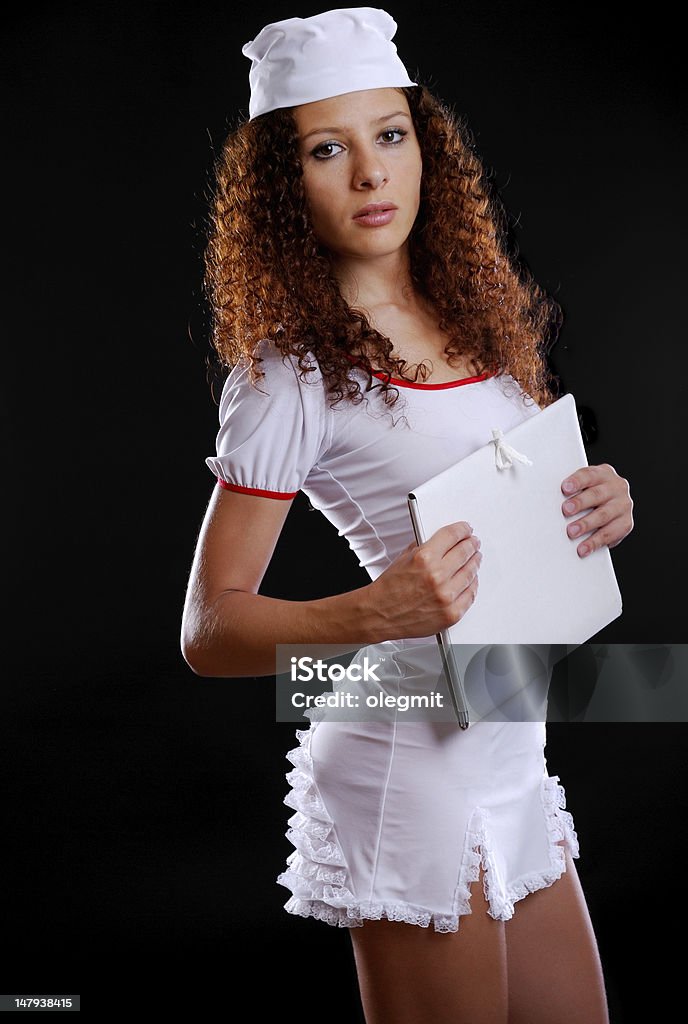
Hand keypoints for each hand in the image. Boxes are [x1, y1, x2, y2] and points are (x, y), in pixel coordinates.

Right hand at [365, 522, 481, 639]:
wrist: (379, 615)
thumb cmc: (389, 589)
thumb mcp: (404, 558)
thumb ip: (424, 547)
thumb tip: (444, 541)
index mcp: (424, 558)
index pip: (452, 536)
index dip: (462, 530)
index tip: (466, 529)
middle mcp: (437, 576)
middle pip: (465, 552)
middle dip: (471, 545)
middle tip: (473, 543)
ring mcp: (446, 596)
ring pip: (471, 573)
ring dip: (474, 563)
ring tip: (475, 559)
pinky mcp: (451, 613)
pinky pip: (470, 595)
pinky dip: (472, 585)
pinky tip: (471, 580)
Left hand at [561, 464, 633, 557]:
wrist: (612, 507)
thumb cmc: (591, 495)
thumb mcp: (584, 487)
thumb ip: (572, 491)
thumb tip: (550, 501)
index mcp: (603, 474)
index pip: (589, 475)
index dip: (577, 481)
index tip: (565, 488)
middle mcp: (616, 487)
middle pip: (597, 494)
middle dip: (580, 503)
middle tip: (566, 510)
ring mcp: (623, 505)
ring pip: (603, 515)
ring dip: (586, 524)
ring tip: (571, 532)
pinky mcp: (626, 523)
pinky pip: (609, 534)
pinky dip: (594, 542)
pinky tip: (584, 548)